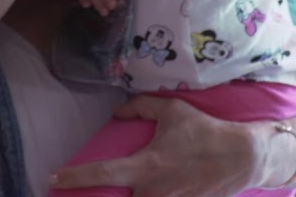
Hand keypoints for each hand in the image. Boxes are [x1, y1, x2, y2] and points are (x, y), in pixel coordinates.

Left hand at [48, 96, 271, 196]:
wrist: (242, 158)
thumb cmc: (205, 131)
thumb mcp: (172, 111)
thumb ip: (140, 108)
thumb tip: (116, 112)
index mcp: (146, 166)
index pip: (102, 173)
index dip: (75, 177)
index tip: (53, 180)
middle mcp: (153, 191)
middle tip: (81, 192)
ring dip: (130, 195)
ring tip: (131, 182)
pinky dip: (150, 196)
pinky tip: (160, 185)